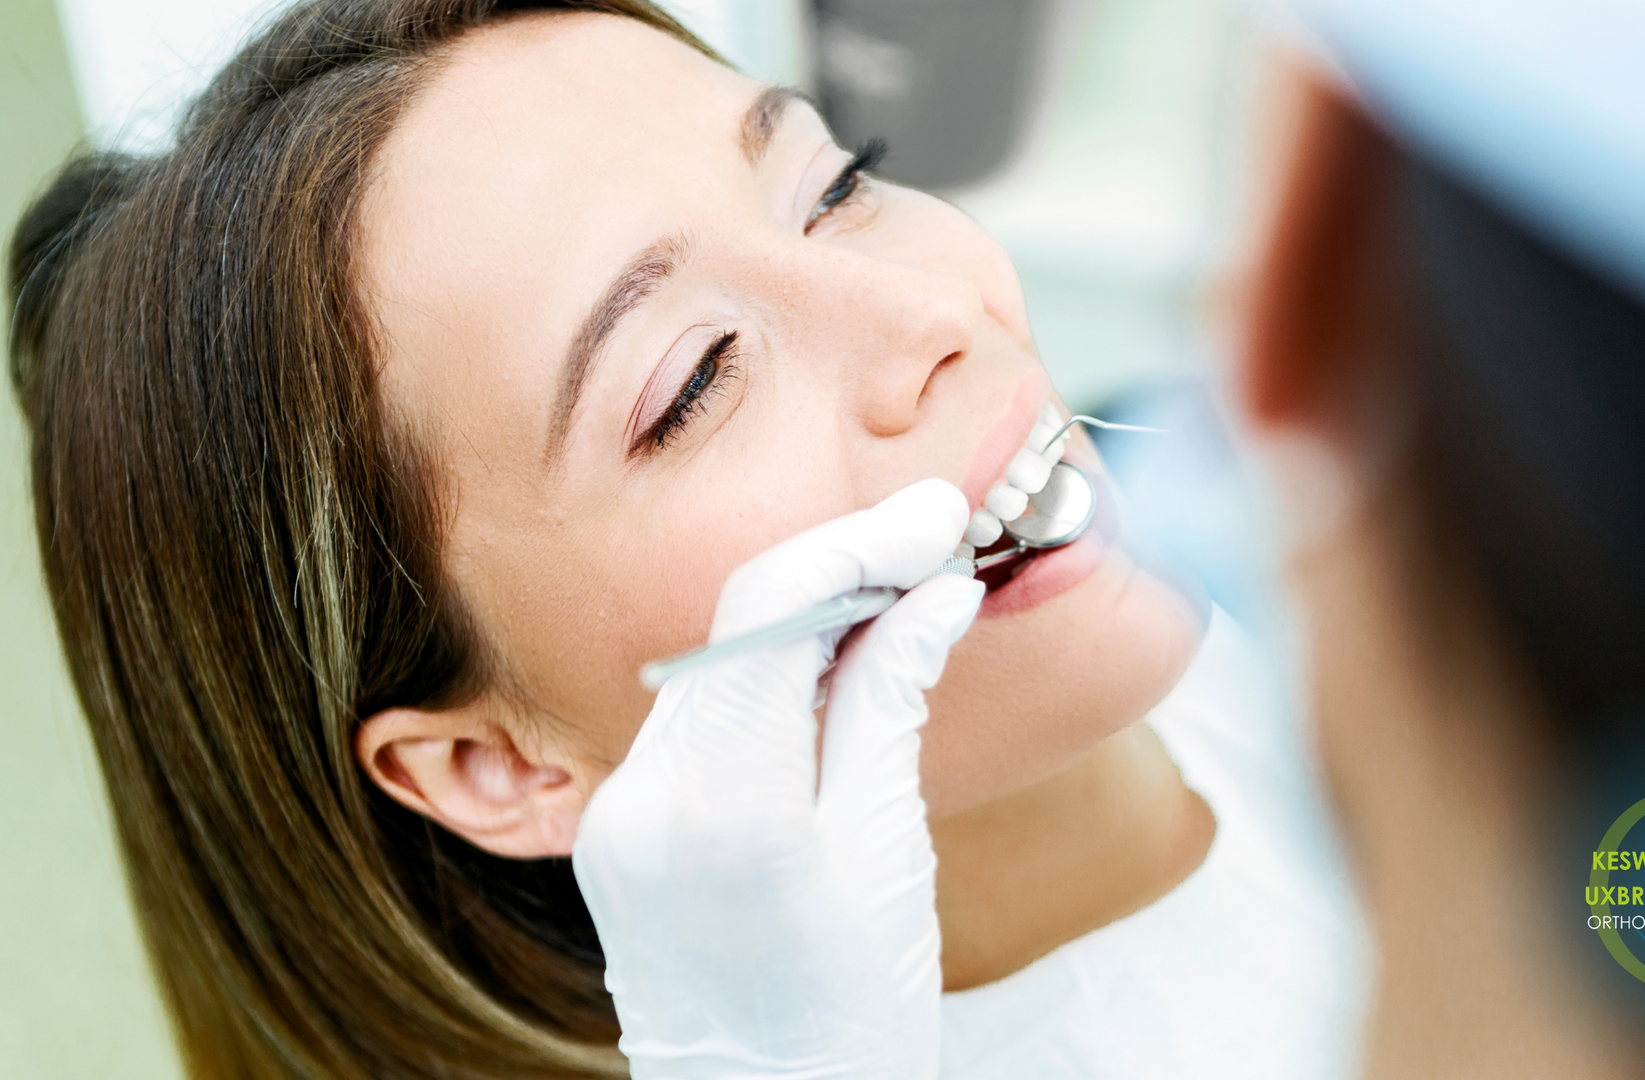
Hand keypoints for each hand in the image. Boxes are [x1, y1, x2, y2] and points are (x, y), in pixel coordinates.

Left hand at [572, 478, 981, 1078]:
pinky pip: (697, 716)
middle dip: (842, 570)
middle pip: (739, 624)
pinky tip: (832, 672)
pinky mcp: (616, 826)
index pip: (772, 606)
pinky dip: (766, 680)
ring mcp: (617, 812)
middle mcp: (646, 795)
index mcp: (725, 805)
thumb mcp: (890, 849)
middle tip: (937, 546)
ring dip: (805, 621)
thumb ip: (892, 700)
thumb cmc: (848, 1010)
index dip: (862, 540)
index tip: (939, 515)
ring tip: (901, 602)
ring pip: (717, 663)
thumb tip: (932, 592)